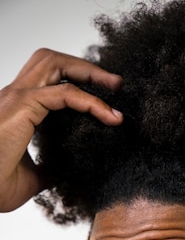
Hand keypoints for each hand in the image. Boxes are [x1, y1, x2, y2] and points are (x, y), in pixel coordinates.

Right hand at [0, 48, 122, 212]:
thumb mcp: (32, 179)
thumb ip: (49, 170)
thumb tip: (63, 172)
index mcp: (16, 110)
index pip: (48, 80)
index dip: (77, 82)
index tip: (106, 99)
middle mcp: (14, 97)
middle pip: (51, 60)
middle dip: (85, 66)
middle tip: (115, 84)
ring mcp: (16, 98)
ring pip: (54, 63)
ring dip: (89, 72)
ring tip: (116, 88)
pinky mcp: (21, 107)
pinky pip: (63, 93)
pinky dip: (90, 100)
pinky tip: (109, 117)